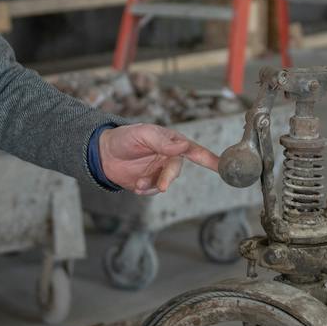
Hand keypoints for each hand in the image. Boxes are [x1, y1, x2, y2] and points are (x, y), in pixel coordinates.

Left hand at [98, 123, 219, 195]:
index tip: (223, 166)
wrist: (103, 154)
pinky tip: (135, 185)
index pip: (194, 150)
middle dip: (167, 178)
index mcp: (171, 142)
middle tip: (160, 186)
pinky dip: (145, 190)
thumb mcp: (142, 134)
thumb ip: (163, 142)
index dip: (210, 159)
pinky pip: (153, 191)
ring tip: (137, 184)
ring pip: (164, 183)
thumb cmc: (124, 138)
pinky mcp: (149, 183)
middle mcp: (168, 157)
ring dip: (152, 185)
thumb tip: (184, 146)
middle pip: (176, 170)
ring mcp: (159, 171)